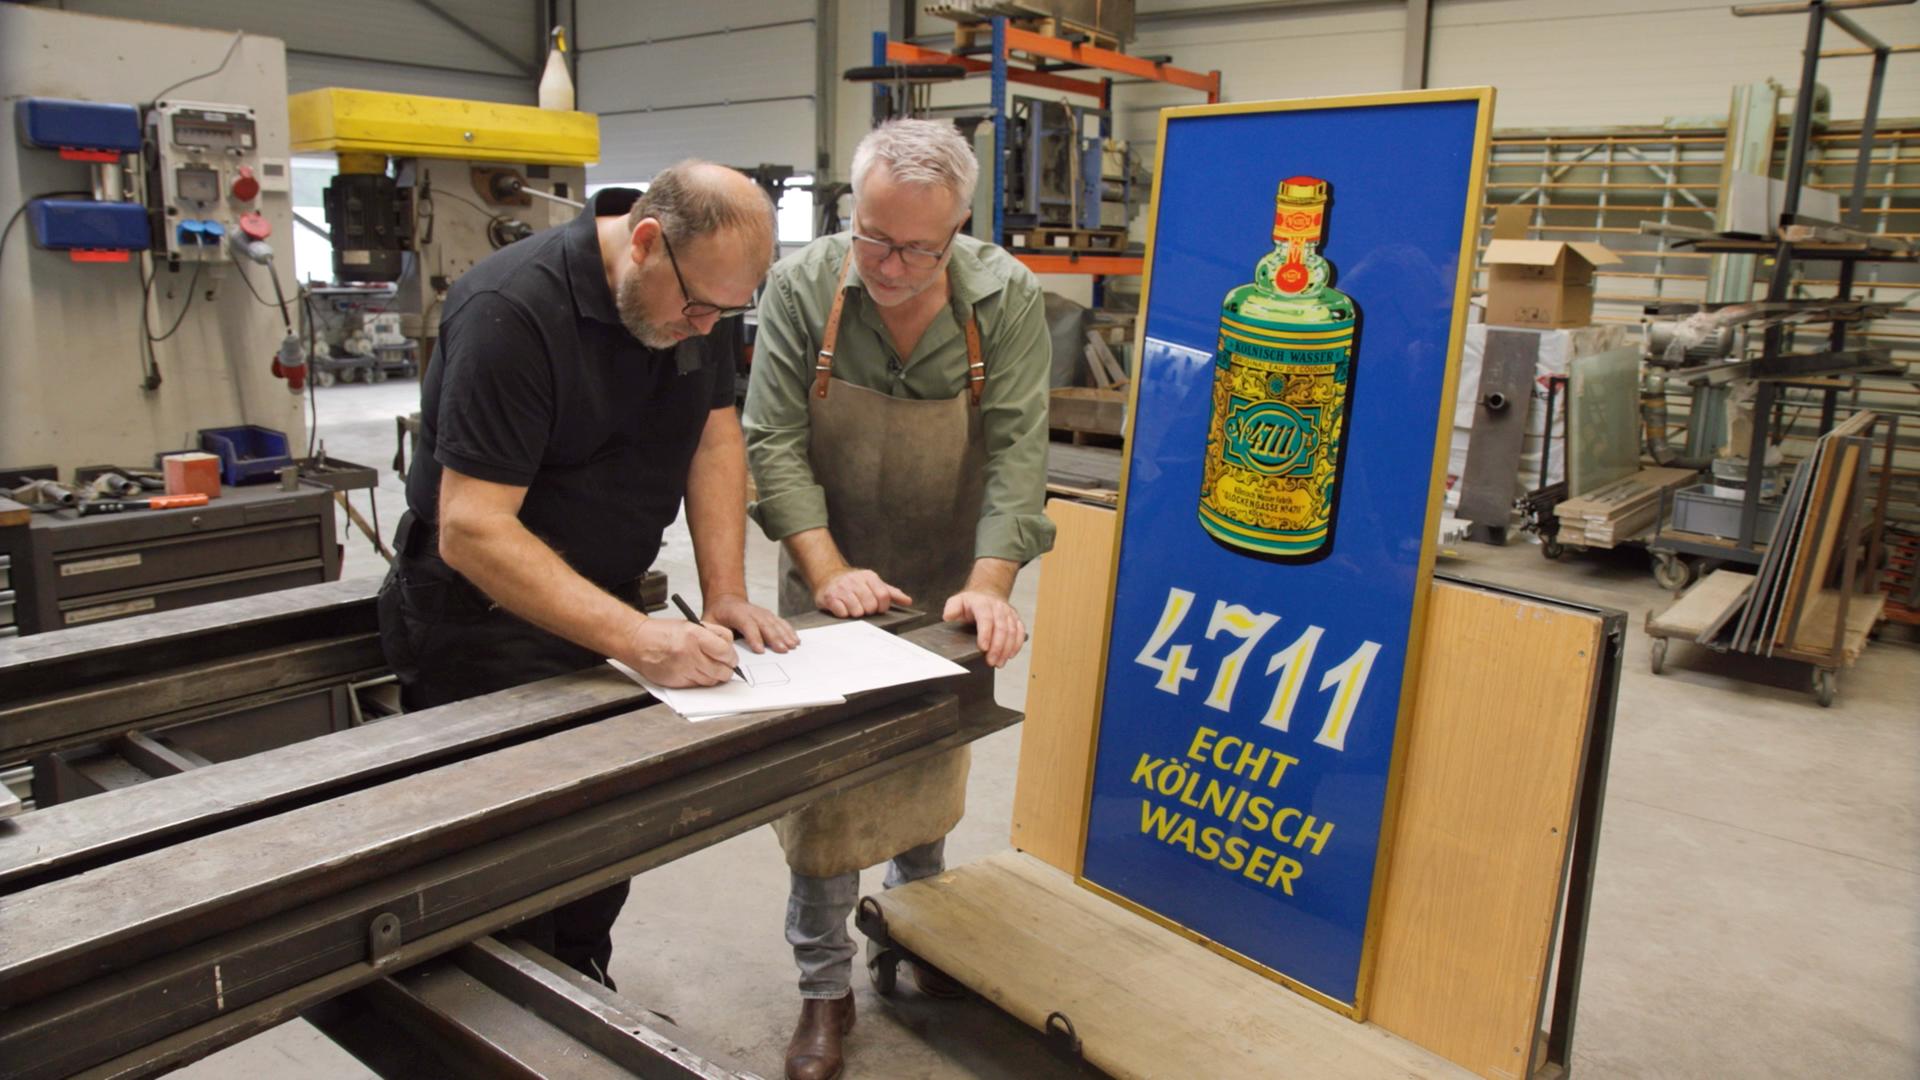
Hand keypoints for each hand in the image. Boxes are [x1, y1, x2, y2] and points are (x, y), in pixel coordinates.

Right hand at [620, 616, 737, 687]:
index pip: (726, 651)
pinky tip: (696, 671)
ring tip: (709, 667)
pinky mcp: (677, 682)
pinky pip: (698, 685)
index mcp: (695, 635)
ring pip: (711, 680)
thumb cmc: (662, 632)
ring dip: (714, 676)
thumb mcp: (691, 624)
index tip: (731, 657)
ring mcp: (684, 670)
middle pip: (722, 670)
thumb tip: (729, 649)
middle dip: (727, 669)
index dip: (731, 656)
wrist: (638, 642)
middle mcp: (690, 654)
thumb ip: (713, 635)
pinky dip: (700, 680)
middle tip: (725, 666)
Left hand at [704, 594, 797, 653]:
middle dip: (774, 638)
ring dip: (785, 634)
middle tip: (782, 650)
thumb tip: (718, 649)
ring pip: (775, 623)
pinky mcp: (768, 615)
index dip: (754, 637)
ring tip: (792, 645)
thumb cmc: (717, 614)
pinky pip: (780, 622)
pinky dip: (789, 630)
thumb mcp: (709, 622)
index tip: (759, 650)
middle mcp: (752, 611)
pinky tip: (795, 638)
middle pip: (765, 624)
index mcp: (736, 613)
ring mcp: (762, 612)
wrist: (725, 599)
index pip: (747, 624)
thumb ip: (713, 634)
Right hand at [814, 567, 911, 617]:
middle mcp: (855, 580)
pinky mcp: (829, 597)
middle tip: (863, 607)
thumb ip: (891, 593)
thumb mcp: (873, 583)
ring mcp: (842, 588)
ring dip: (856, 613)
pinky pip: (842, 613)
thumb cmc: (854, 583)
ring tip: (852, 607)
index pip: (884, 596)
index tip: (878, 608)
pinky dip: (843, 614)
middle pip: (871, 606)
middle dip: (868, 611)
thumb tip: (908, 601)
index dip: (883, 607)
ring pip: (857, 611)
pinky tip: (842, 608)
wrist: (828, 576)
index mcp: (869, 576)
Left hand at [942, 590, 1026, 667]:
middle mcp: (997, 607)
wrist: (987, 594)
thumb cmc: (971, 602)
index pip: (986, 618)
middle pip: (1001, 627)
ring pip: (1012, 631)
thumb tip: (948, 617)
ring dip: (1007, 649)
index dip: (986, 634)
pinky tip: (1010, 655)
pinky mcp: (1015, 619)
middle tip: (991, 661)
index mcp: (982, 603)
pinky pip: (1020, 632)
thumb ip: (951, 608)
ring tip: (999, 662)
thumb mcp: (957, 601)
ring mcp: (1008, 613)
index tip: (983, 648)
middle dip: (997, 647)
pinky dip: (1017, 644)